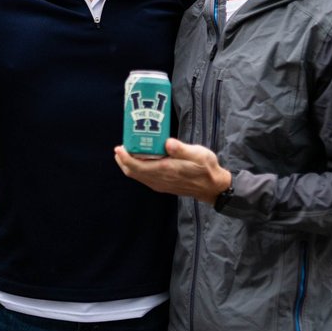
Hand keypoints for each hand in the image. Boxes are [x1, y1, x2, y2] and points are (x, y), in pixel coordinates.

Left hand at [114, 138, 231, 202]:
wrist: (213, 187)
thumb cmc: (206, 168)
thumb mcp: (198, 154)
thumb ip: (182, 149)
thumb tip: (168, 142)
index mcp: (165, 170)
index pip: (137, 167)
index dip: (125, 158)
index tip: (119, 148)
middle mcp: (159, 179)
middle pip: (133, 172)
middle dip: (123, 160)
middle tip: (120, 147)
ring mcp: (160, 184)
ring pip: (138, 176)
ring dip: (129, 165)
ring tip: (127, 151)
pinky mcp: (163, 185)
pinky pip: (144, 177)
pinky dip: (137, 169)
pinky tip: (141, 159)